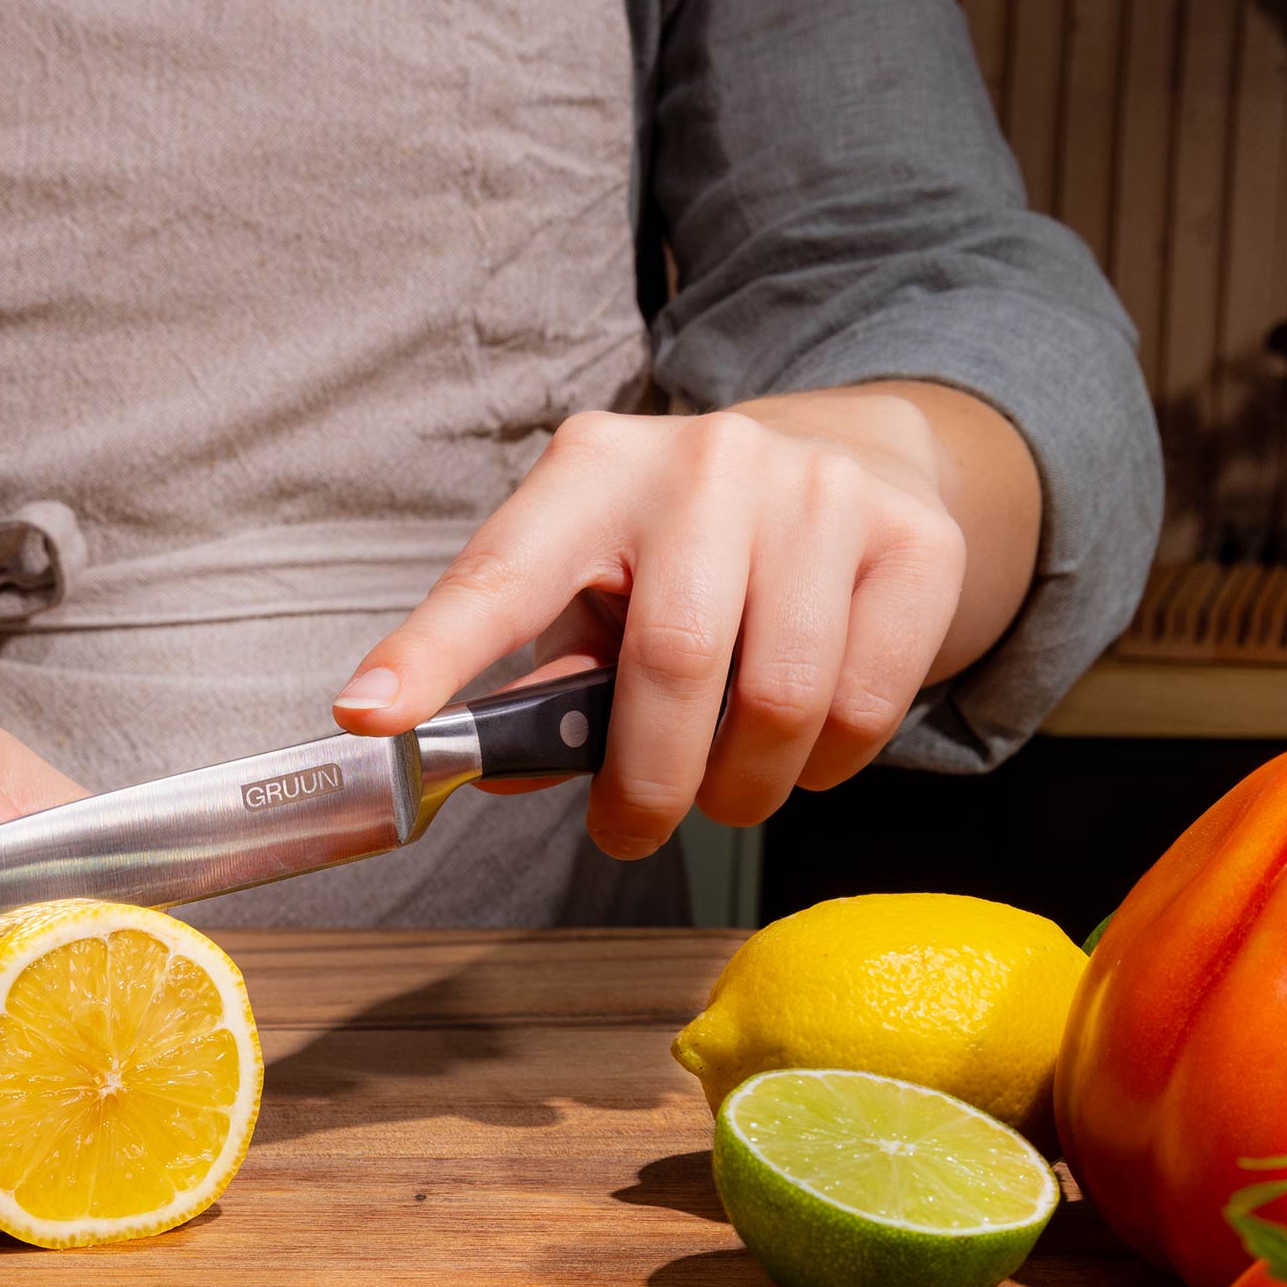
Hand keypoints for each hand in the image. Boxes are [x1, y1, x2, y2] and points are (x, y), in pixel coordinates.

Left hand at [331, 386, 1034, 856]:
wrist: (855, 459)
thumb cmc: (690, 550)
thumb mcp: (597, 588)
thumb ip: (539, 676)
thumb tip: (492, 767)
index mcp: (594, 470)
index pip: (503, 574)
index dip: (432, 652)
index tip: (369, 718)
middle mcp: (710, 462)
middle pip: (675, 663)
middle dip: (648, 783)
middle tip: (631, 827)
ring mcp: (823, 493)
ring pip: (784, 701)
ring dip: (743, 787)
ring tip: (723, 788)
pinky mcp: (917, 542)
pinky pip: (866, 708)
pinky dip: (826, 766)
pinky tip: (802, 747)